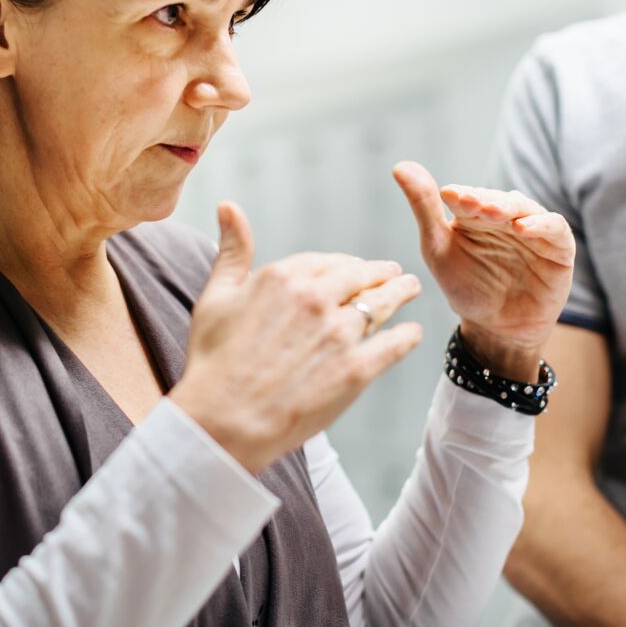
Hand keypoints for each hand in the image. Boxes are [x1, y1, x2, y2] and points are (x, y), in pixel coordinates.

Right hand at [170, 202, 423, 474]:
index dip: (345, 265)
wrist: (224, 420)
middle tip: (395, 275)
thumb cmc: (213, 361)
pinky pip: (394, 344)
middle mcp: (316, 298)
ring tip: (411, 290)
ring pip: (382, 304)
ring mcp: (339, 334)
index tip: (355, 268)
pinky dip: (406, 336)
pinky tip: (412, 333)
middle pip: (361, 277)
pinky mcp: (356, 370)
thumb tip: (227, 206)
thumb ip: (232, 251)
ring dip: (400, 294)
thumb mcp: (216, 297)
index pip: (328, 261)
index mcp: (283, 277)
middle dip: (381, 274)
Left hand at [393, 161, 573, 382]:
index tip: (448, 196)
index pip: (469, 196)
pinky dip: (541, 224)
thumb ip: (423, 208)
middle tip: (470, 203)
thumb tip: (400, 166)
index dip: (461, 195)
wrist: (496, 328)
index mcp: (476, 214)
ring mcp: (534, 230)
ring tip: (493, 212)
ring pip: (525, 208)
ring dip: (509, 207)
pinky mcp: (559, 247)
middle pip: (497, 199)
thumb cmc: (466, 287)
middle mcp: (506, 216)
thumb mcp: (438, 248)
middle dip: (484, 200)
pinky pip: (555, 227)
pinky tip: (522, 228)